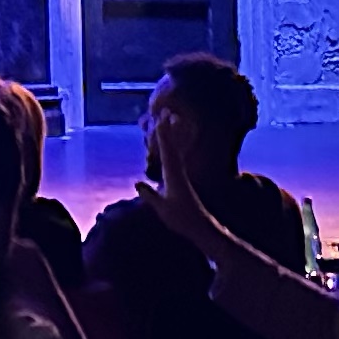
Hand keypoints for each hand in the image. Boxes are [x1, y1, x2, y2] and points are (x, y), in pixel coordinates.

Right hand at [137, 100, 218, 249]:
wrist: (202, 228)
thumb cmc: (182, 219)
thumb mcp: (163, 209)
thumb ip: (150, 195)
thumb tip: (137, 183)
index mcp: (174, 175)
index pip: (167, 151)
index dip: (163, 135)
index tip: (160, 119)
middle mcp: (178, 172)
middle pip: (173, 145)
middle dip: (169, 128)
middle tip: (167, 110)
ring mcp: (181, 175)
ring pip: (176, 150)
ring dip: (173, 134)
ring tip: (172, 120)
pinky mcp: (182, 181)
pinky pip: (176, 158)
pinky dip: (173, 148)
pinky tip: (170, 147)